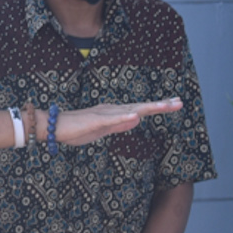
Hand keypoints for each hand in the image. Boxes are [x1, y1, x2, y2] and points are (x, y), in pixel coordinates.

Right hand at [53, 97, 182, 146]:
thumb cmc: (74, 130)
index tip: (174, 104)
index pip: (139, 109)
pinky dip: (125, 117)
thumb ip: (118, 125)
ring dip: (148, 108)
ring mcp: (104, 114)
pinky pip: (112, 119)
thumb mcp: (101, 130)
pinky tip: (136, 116)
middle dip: (160, 105)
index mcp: (113, 113)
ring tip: (166, 106)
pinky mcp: (95, 120)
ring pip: (131, 110)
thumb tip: (137, 120)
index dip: (157, 106)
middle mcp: (112, 109)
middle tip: (179, 102)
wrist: (52, 127)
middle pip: (140, 106)